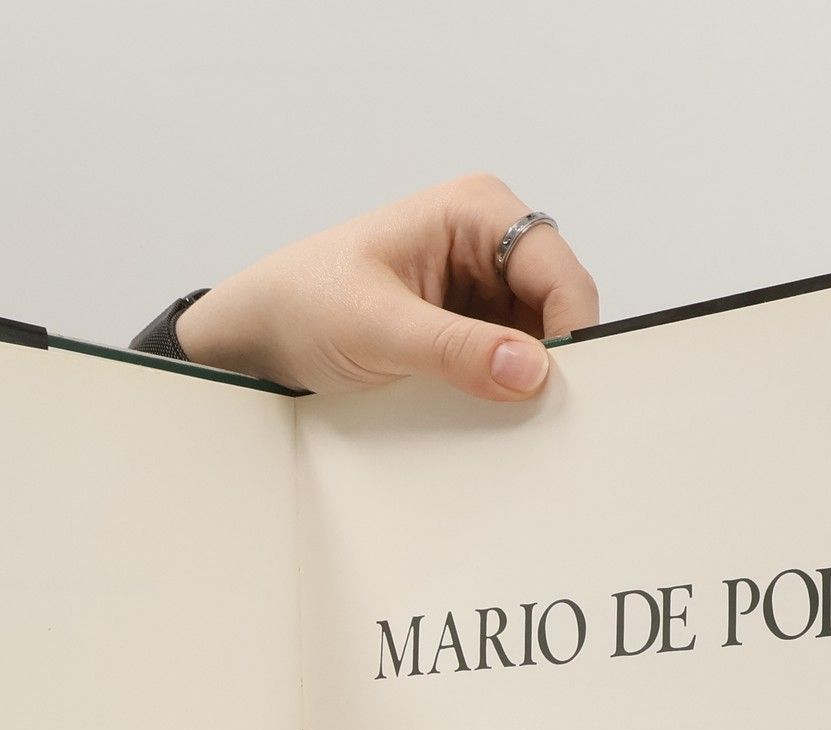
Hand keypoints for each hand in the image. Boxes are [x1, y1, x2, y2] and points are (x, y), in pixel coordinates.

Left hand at [177, 173, 599, 402]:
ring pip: (537, 339)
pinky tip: (488, 415)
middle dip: (551, 359)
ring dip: (527, 380)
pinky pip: (507, 362)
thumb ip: (456, 350)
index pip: (556, 269)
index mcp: (475, 210)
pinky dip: (504, 390)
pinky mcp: (468, 329)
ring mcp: (480, 288)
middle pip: (556, 305)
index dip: (570, 328)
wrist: (260, 333)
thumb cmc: (303, 303)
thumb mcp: (378, 329)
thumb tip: (529, 369)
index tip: (560, 388)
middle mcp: (487, 242)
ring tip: (504, 418)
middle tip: (539, 416)